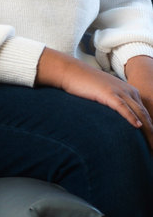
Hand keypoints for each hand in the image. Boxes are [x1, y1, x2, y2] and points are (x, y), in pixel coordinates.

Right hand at [37, 49, 152, 149]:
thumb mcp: (104, 94)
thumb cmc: (84, 84)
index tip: (151, 142)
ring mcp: (119, 92)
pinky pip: (123, 107)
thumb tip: (114, 121)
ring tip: (151, 145)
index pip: (145, 113)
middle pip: (146, 115)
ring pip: (139, 113)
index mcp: (130, 92)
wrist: (71, 71)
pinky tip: (137, 127)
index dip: (150, 128)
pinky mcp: (108, 93)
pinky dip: (131, 118)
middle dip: (151, 132)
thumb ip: (113, 105)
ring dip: (147, 130)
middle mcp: (129, 92)